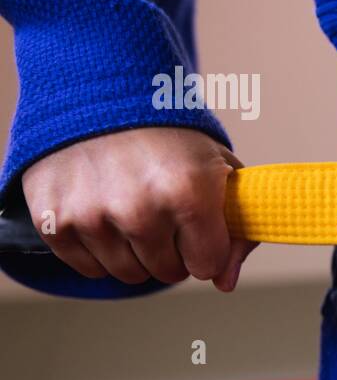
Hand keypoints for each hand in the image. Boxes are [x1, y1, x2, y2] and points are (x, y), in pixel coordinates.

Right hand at [21, 127, 256, 290]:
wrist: (100, 95)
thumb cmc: (172, 139)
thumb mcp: (221, 171)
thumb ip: (237, 231)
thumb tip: (225, 284)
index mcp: (189, 194)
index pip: (207, 265)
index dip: (206, 248)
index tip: (199, 227)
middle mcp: (139, 209)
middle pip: (168, 272)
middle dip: (174, 250)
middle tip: (165, 213)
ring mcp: (93, 216)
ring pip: (129, 274)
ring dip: (136, 252)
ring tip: (134, 210)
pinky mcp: (55, 220)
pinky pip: (88, 268)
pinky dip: (99, 250)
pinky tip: (105, 214)